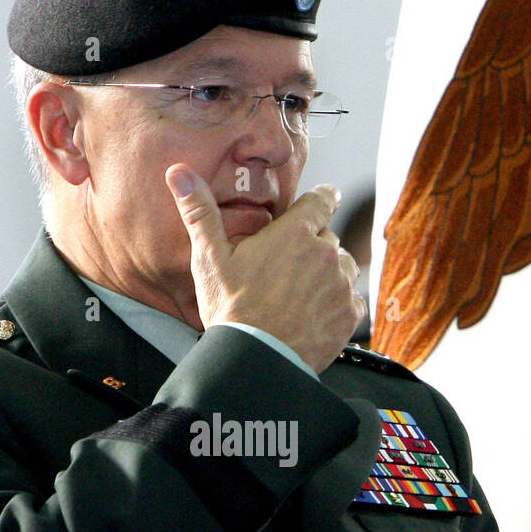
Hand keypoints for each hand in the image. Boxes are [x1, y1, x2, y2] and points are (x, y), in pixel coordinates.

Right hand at [166, 165, 363, 374]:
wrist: (255, 358)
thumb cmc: (231, 309)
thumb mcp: (209, 257)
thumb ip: (200, 212)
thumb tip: (180, 172)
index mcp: (295, 232)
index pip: (322, 200)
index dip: (322, 198)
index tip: (324, 199)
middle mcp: (326, 253)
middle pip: (327, 238)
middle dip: (312, 248)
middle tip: (286, 270)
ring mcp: (341, 284)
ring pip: (342, 267)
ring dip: (327, 274)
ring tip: (298, 294)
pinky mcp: (349, 313)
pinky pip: (350, 299)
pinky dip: (337, 303)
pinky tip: (312, 314)